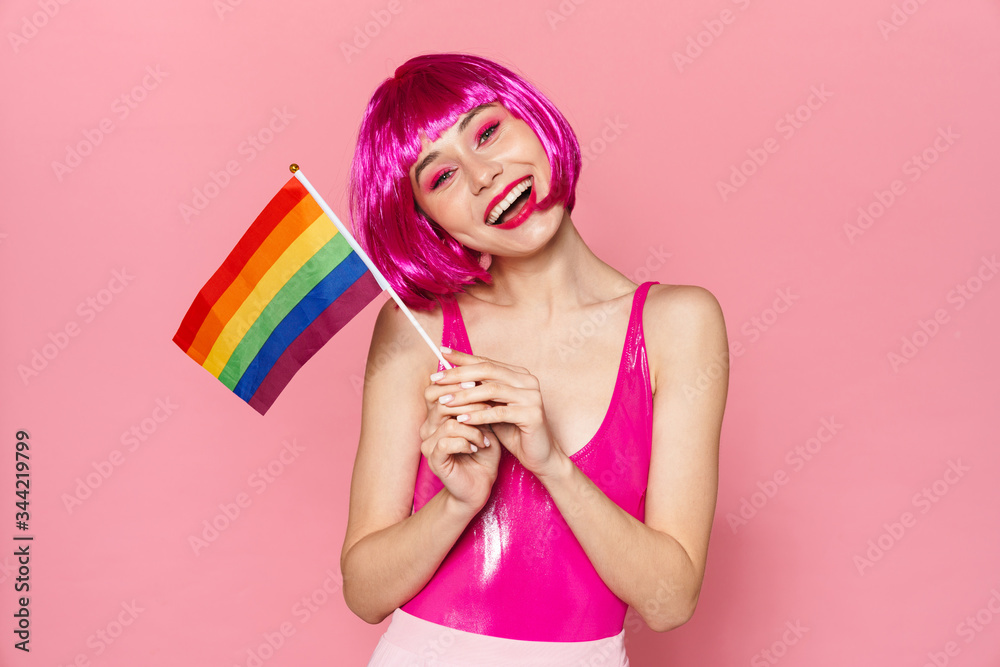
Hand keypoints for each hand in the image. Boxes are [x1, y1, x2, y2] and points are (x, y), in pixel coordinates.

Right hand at [419, 366, 500, 512]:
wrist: (481, 484)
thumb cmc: (483, 452)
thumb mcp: (483, 421)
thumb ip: (479, 400)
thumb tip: (485, 374)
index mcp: (436, 415)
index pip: (436, 389)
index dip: (457, 383)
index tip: (481, 383)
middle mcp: (428, 427)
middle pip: (439, 401)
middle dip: (468, 401)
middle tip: (488, 406)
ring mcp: (429, 444)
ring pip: (447, 421)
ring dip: (473, 426)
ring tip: (486, 436)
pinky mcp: (435, 459)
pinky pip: (447, 441)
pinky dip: (467, 441)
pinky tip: (479, 446)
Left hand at [430, 348, 567, 478]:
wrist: (540, 455)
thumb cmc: (513, 430)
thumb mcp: (492, 407)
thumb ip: (479, 390)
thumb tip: (449, 374)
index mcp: (519, 374)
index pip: (487, 361)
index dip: (463, 358)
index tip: (441, 353)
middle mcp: (527, 380)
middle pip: (487, 371)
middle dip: (459, 375)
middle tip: (436, 380)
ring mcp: (532, 396)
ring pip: (492, 390)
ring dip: (465, 396)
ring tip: (444, 401)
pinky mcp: (533, 415)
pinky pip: (500, 412)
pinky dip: (478, 415)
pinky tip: (461, 420)